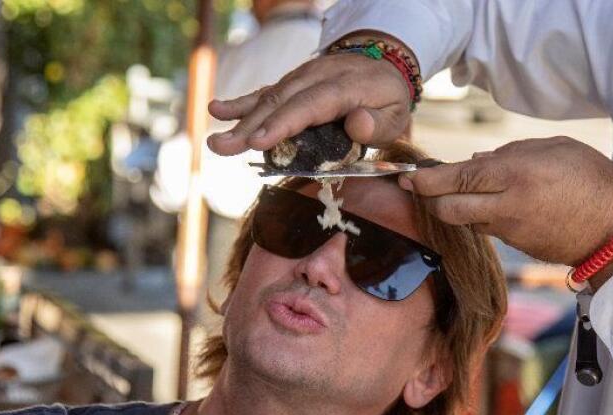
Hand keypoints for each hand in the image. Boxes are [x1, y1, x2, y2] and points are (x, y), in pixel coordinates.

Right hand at [207, 33, 414, 156]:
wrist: (382, 68)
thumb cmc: (386, 102)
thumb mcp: (396, 115)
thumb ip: (378, 124)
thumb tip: (356, 124)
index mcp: (346, 86)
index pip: (311, 104)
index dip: (283, 123)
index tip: (258, 142)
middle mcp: (318, 76)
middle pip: (281, 102)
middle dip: (250, 127)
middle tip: (222, 148)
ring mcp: (301, 77)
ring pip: (268, 98)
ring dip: (239, 121)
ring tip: (216, 142)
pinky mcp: (291, 83)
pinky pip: (264, 92)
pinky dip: (241, 102)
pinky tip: (216, 110)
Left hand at [401, 137, 612, 284]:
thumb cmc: (593, 179)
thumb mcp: (556, 149)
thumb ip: (513, 153)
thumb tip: (476, 160)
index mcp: (515, 175)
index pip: (456, 178)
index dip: (426, 180)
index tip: (408, 177)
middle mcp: (506, 206)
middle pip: (449, 209)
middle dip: (431, 200)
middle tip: (425, 187)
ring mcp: (509, 231)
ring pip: (466, 221)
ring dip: (459, 208)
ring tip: (465, 191)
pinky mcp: (516, 248)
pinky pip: (489, 230)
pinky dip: (483, 218)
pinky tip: (494, 205)